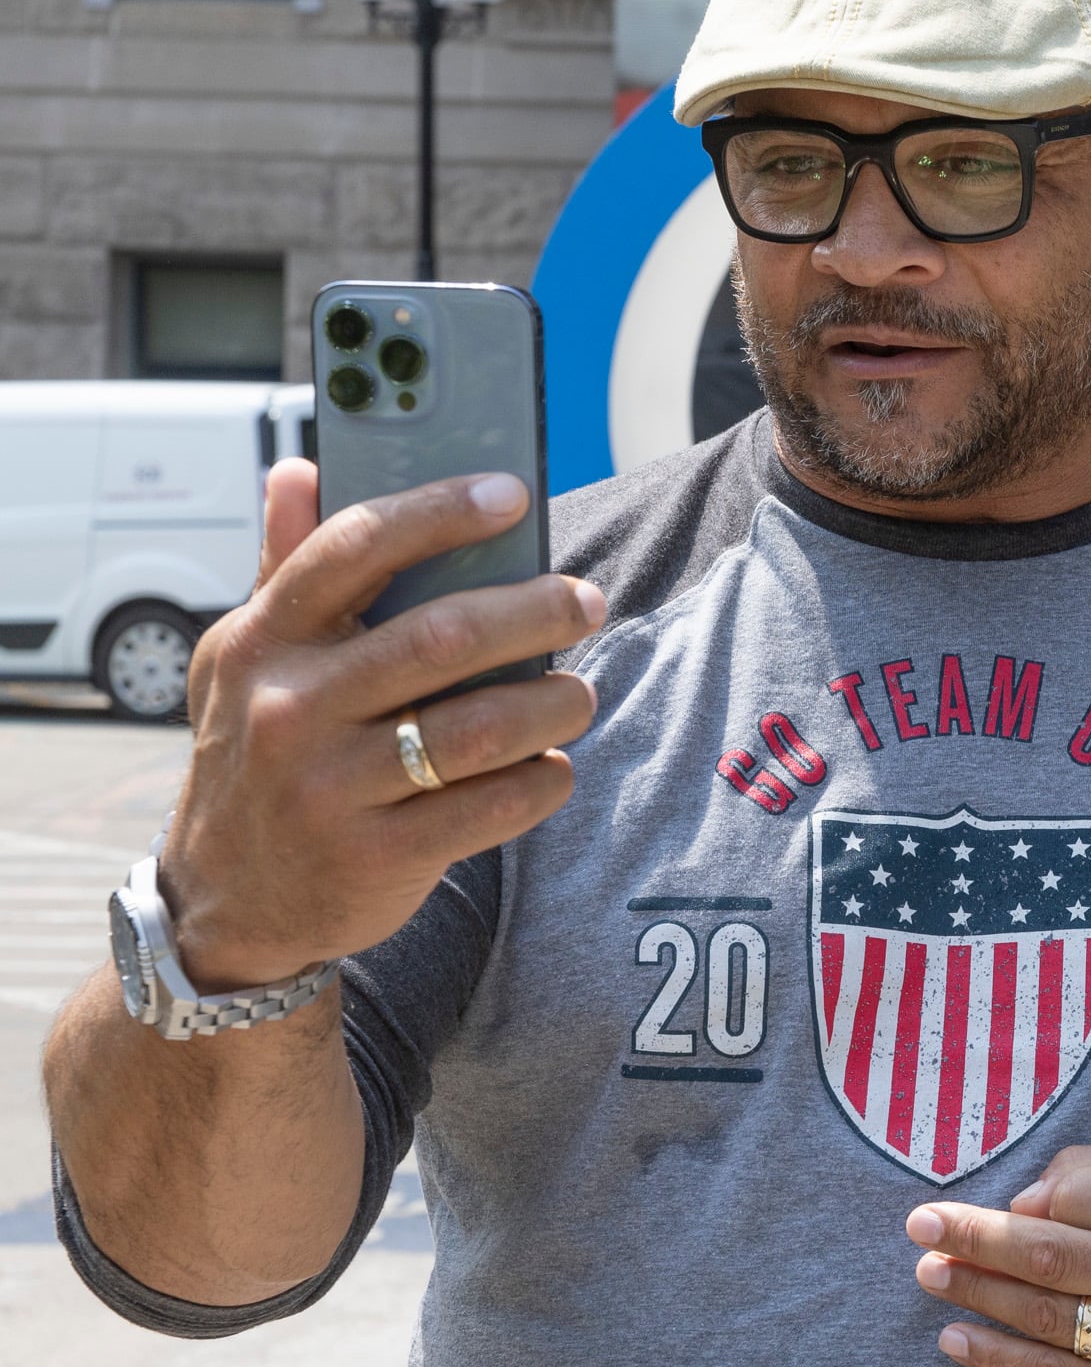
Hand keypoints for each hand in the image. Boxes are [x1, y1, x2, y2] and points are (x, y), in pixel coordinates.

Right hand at [160, 460, 603, 988]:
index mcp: (263, 641)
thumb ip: (285, 567)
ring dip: (553, 703)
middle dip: (534, 611)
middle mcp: (288, 708)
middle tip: (585, 600)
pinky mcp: (376, 856)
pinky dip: (542, 782)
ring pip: (478, 728)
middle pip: (440, 638)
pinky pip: (491, 807)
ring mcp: (329, 787)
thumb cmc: (262, 751)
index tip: (512, 495)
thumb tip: (299, 469)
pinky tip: (552, 767)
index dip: (438, 514)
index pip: (354, 550)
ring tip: (579, 693)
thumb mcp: (249, 659)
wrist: (229, 897)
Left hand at [908, 1139, 1090, 1366]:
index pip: (1081, 1198)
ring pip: (1051, 1320)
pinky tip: (957, 1339)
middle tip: (922, 1226)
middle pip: (1056, 1259)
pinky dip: (1000, 1359)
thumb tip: (1024, 1201)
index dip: (1028, 1199)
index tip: (998, 1203)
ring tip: (930, 1274)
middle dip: (977, 1240)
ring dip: (977, 1296)